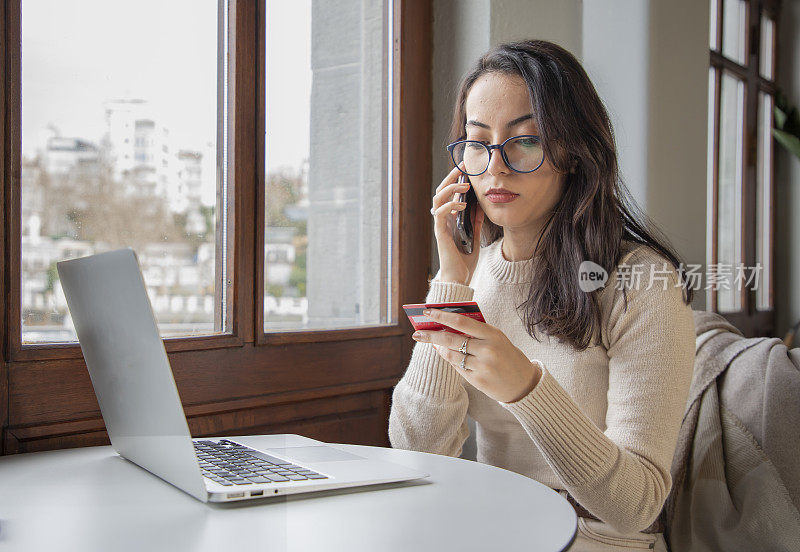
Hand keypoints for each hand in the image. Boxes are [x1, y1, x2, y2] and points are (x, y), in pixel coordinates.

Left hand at [412, 308, 541, 402]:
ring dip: (439, 349)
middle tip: (417, 333)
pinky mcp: (478, 381)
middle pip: (451, 340)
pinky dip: (451, 361)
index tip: (427, 312)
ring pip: (451, 355)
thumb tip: (447, 325)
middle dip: (431, 335)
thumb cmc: (507, 356)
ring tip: (431, 344)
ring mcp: (482, 367)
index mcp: (492, 334)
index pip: (461, 322)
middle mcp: (487, 350)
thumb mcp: (497, 338)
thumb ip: (477, 332)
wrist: (523, 384)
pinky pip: (457, 368)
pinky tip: (445, 355)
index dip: (441, 316)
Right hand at [431, 165, 484, 284]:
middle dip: (451, 176)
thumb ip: (476, 221)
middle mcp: (443, 219)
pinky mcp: (440, 232)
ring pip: (437, 198)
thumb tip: (480, 206)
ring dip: (451, 188)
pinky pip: (439, 213)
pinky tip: (461, 204)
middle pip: (441, 190)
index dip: (456, 179)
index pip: (449, 193)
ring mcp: (440, 225)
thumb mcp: (475, 237)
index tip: (466, 167)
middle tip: (463, 166)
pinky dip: (449, 205)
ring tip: (465, 185)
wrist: (458, 278)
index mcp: (450, 219)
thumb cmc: (464, 261)